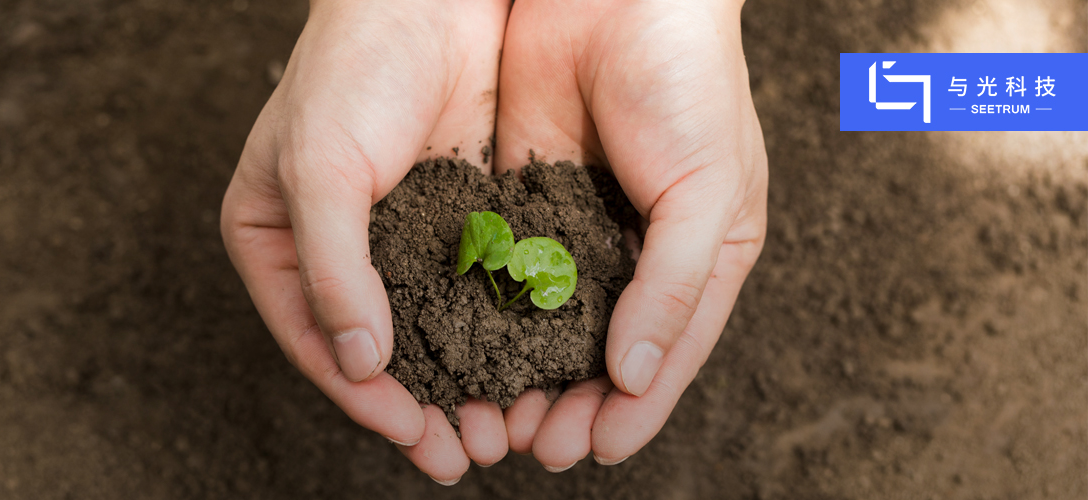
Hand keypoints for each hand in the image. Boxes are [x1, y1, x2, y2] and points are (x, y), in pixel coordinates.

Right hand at [220, 0, 510, 483]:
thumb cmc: (352, 69)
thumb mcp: (321, 171)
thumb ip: (333, 271)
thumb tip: (360, 362)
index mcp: (274, 238)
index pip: (315, 337)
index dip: (362, 396)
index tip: (412, 437)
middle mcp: (332, 246)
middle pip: (374, 346)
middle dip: (419, 405)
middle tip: (464, 457)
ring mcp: (396, 235)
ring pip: (428, 327)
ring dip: (461, 380)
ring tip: (499, 431)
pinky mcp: (453, 217)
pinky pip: (471, 289)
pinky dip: (493, 332)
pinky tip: (523, 368)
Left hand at [493, 0, 767, 468]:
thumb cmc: (689, 84)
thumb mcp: (707, 191)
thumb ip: (675, 285)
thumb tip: (636, 375)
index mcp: (701, 256)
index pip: (668, 351)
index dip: (635, 407)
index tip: (593, 449)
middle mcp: (639, 252)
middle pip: (603, 350)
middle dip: (571, 402)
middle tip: (534, 447)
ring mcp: (579, 227)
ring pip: (548, 322)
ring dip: (523, 372)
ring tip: (495, 418)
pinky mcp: (525, 198)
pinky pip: (507, 270)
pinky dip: (489, 315)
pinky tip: (464, 351)